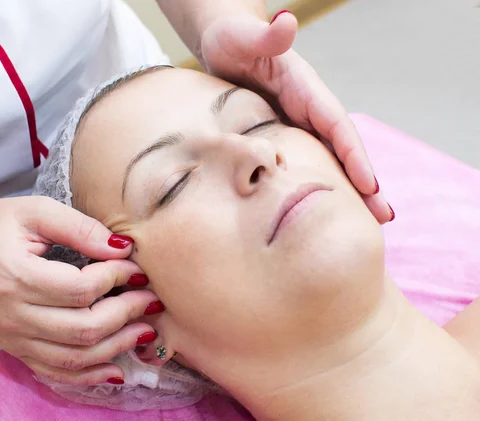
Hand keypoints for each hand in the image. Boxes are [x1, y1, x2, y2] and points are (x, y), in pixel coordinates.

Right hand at [0, 196, 160, 384]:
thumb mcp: (35, 211)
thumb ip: (79, 227)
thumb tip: (122, 248)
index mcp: (15, 275)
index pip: (80, 289)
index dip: (117, 278)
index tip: (136, 265)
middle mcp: (12, 315)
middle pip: (83, 328)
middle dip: (127, 314)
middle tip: (151, 299)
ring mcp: (14, 339)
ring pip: (76, 357)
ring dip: (118, 346)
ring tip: (147, 330)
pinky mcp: (17, 351)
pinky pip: (57, 372)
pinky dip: (90, 375)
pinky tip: (116, 369)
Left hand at [199, 12, 392, 222]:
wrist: (223, 45)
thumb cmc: (231, 38)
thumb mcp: (242, 36)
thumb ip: (265, 35)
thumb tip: (286, 20)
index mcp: (304, 87)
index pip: (335, 123)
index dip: (353, 154)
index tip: (369, 185)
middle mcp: (307, 106)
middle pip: (341, 147)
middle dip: (363, 181)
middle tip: (383, 217)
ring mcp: (297, 122)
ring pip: (328, 158)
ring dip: (348, 188)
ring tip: (368, 221)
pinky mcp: (283, 133)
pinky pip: (306, 160)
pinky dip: (319, 183)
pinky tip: (325, 206)